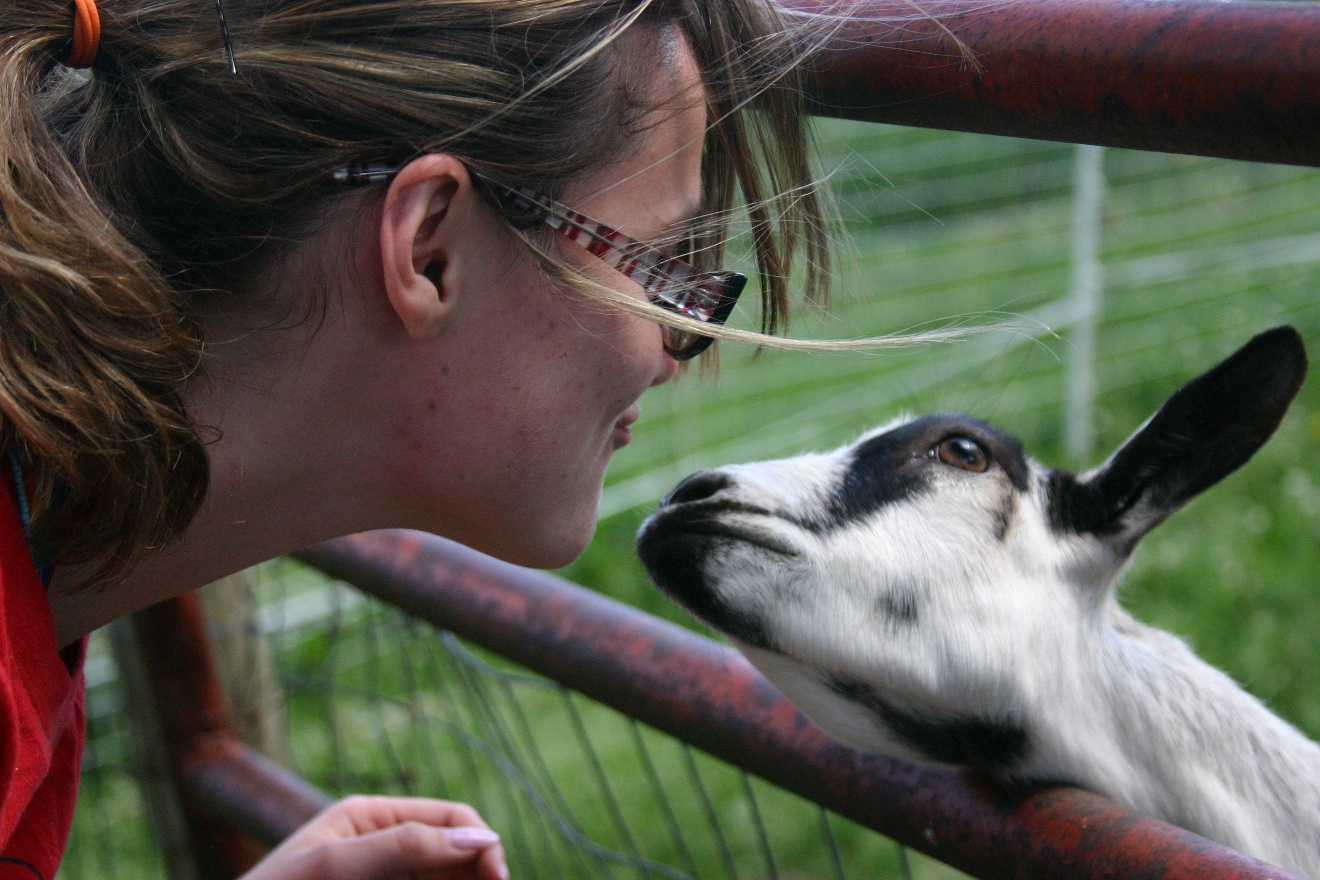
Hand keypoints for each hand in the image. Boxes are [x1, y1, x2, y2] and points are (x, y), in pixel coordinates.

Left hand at [240, 795, 507, 879]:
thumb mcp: (334, 867)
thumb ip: (403, 847)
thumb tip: (478, 839)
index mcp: (371, 818)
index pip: (449, 819)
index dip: (481, 843)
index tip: (496, 877)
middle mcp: (382, 847)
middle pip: (454, 853)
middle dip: (479, 871)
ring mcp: (383, 879)